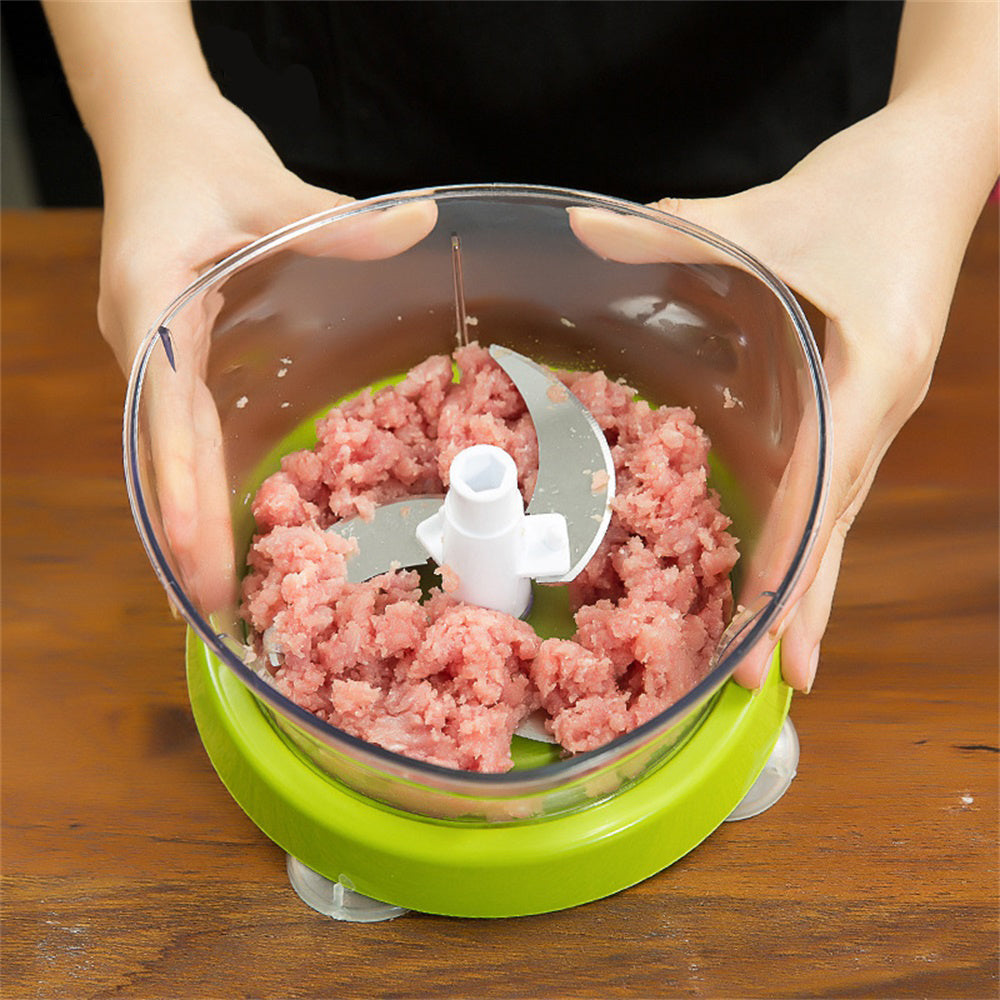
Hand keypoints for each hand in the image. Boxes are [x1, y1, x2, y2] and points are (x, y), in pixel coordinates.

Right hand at [101, 86, 435, 609]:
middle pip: (159, 456)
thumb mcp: (266, 189)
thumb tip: (421, 225)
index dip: (178, 487)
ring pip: (168, 458)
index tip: (190, 554)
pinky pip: (189, 438)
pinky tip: (227, 533)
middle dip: (182, 536)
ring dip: (188, 527)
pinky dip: (203, 489)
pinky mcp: (180, 364)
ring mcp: (157, 360)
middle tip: (210, 612)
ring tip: (214, 600)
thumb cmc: (197, 158)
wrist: (156, 135)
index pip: (163, 411)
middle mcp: (143, 346)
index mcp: (150, 306)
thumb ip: (334, 220)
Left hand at [572, 100, 990, 692]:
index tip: (768, 627)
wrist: (935, 166)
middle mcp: (877, 410)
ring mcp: (871, 415)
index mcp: (871, 371)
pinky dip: (805, 541)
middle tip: (768, 684)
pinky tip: (782, 575)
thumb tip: (579, 231)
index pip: (825, 483)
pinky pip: (828, 489)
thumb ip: (674, 229)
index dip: (793, 557)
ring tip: (781, 664)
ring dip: (809, 590)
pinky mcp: (856, 407)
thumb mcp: (768, 211)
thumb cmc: (865, 190)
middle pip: (837, 528)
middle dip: (804, 609)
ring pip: (836, 521)